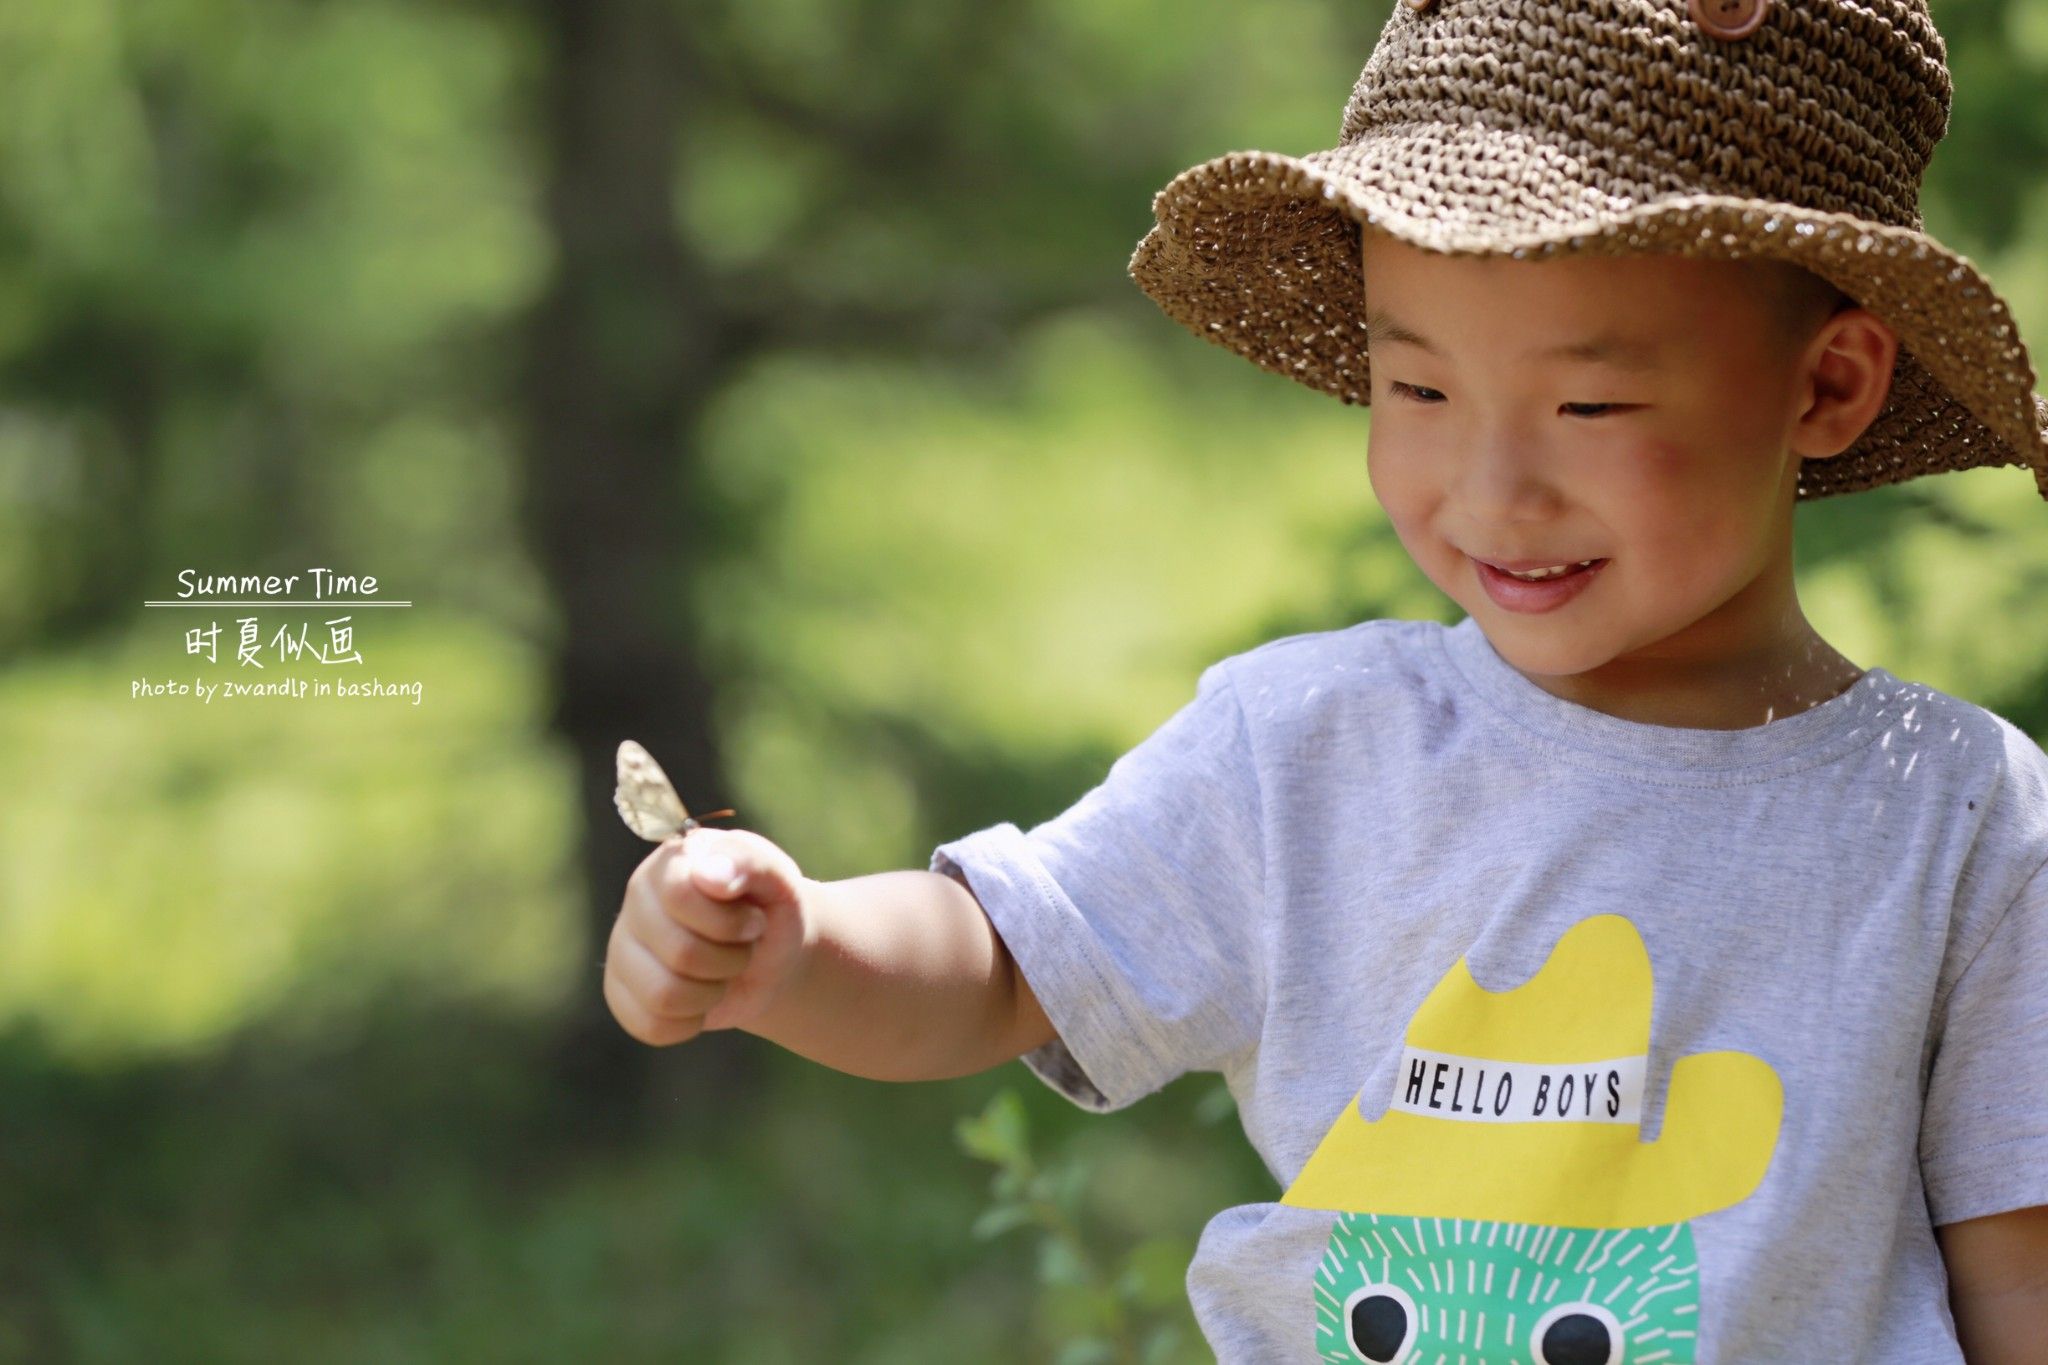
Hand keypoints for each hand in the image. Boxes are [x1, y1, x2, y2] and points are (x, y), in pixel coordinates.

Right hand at [603, 826, 813, 1045]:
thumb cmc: (770, 909)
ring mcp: (623, 946)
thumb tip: (708, 873)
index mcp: (672, 863)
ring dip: (712, 993)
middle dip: (730, 960)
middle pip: (680, 953)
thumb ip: (749, 862)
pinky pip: (652, 1026)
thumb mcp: (779, 878)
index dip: (729, 923)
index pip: (680, 896)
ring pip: (664, 995)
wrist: (771, 956)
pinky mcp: (620, 992)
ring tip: (722, 973)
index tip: (754, 921)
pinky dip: (692, 1022)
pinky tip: (702, 999)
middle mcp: (638, 900)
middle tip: (742, 948)